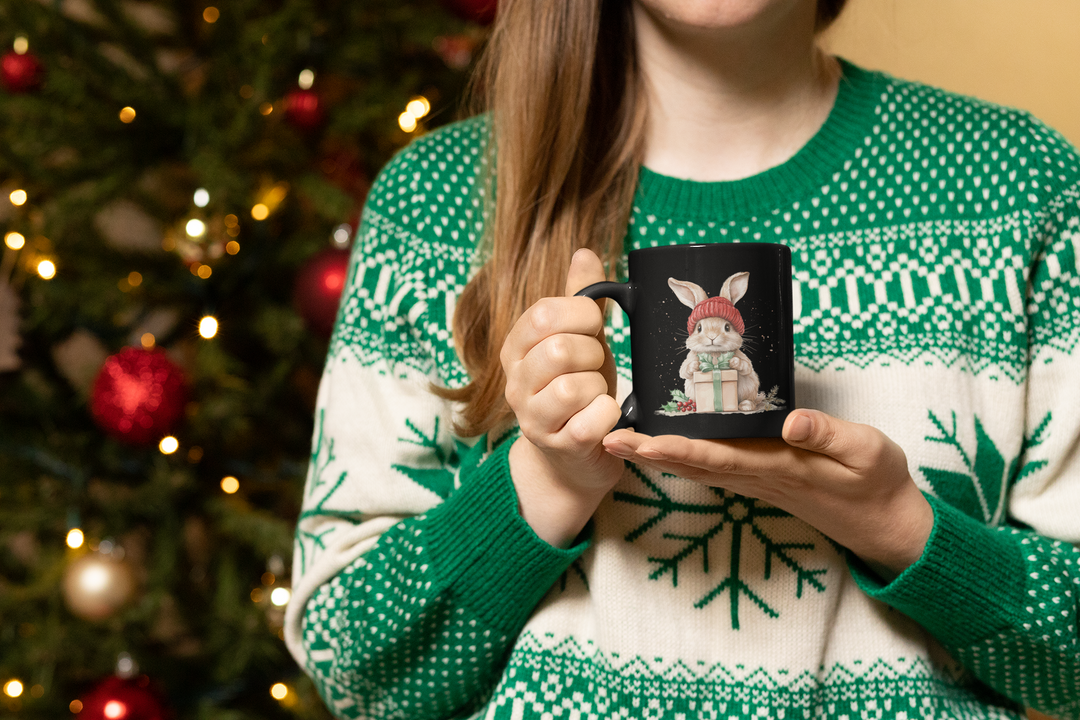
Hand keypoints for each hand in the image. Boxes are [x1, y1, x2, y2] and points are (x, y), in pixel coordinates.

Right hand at [502, 249, 623, 547]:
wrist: (573, 457)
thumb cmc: (579, 391)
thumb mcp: (580, 339)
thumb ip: (580, 298)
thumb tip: (584, 253)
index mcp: (516, 347)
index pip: (542, 314)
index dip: (581, 315)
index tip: (593, 328)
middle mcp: (515, 382)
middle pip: (559, 349)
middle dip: (593, 354)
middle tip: (596, 367)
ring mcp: (532, 417)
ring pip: (574, 386)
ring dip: (600, 387)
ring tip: (597, 395)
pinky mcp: (558, 446)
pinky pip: (591, 420)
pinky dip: (608, 415)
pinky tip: (605, 417)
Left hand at [602, 409, 933, 580]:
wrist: (882, 522)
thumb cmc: (876, 482)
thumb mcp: (867, 451)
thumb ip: (828, 434)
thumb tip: (790, 420)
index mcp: (779, 466)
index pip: (718, 458)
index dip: (677, 450)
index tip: (641, 441)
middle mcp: (758, 476)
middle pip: (693, 464)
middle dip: (649, 452)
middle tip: (604, 437)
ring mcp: (756, 480)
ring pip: (697, 467)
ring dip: (656, 455)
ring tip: (617, 439)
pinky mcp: (759, 477)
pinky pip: (711, 467)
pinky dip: (679, 457)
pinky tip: (660, 446)